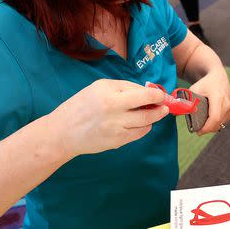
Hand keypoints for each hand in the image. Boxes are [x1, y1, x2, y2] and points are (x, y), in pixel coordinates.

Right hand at [48, 79, 168, 156]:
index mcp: (108, 92)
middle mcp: (113, 108)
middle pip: (147, 106)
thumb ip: (123, 88)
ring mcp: (116, 126)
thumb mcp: (99, 88)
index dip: (155, 94)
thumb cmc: (80, 106)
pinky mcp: (117, 141)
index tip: (161, 94)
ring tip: (158, 113)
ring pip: (146, 122)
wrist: (63, 132)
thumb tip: (146, 91)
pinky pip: (139, 134)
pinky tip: (142, 123)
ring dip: (155, 117)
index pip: (141, 92)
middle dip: (161, 105)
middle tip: (166, 104)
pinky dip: (144, 128)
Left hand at [189, 68, 229, 134]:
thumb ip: (186, 101)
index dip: (206, 128)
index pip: (214, 118)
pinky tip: (210, 122)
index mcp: (217, 98)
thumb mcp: (194, 89)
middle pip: (218, 124)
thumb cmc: (205, 83)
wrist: (218, 76)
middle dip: (207, 130)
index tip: (198, 132)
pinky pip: (224, 122)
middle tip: (198, 131)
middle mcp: (226, 103)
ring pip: (221, 124)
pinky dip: (217, 124)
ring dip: (212, 127)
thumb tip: (175, 113)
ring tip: (203, 125)